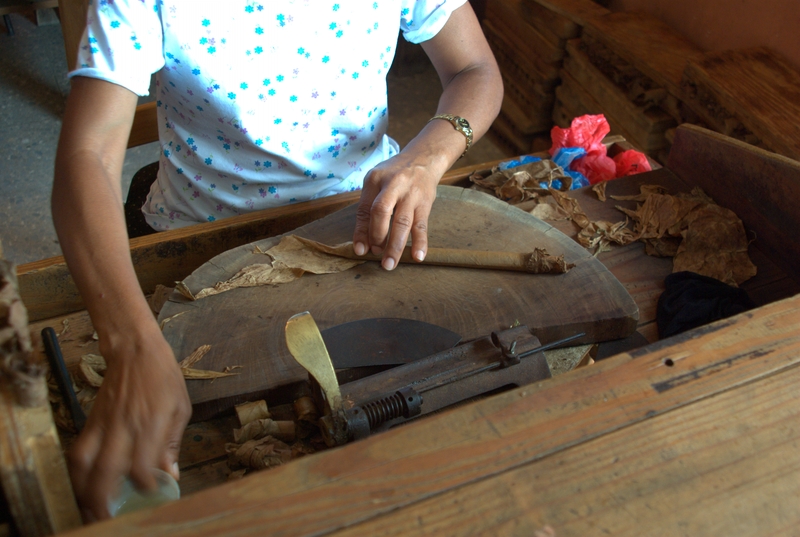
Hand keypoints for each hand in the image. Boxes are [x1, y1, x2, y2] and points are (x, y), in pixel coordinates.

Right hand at [68, 326, 190, 520]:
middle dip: (106, 500)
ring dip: (84, 490)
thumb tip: (170, 474)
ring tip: (91, 508)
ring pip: (84, 464)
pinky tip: (84, 484)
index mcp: (150, 423)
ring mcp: (103, 424)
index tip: (152, 493)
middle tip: (109, 518)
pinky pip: (78, 451)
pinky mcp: (90, 420)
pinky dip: (78, 472)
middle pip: (106, 471)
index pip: (141, 465)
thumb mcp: (180, 407)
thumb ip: (172, 443)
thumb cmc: (163, 377)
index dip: (145, 486)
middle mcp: (124, 426)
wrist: (135, 350)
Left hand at [352, 152, 439, 269]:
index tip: (360, 250)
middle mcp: (393, 184)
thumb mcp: (377, 181)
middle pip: (381, 212)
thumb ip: (369, 207)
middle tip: (376, 255)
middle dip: (377, 237)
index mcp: (375, 179)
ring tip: (390, 264)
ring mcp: (411, 193)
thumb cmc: (395, 174)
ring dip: (395, 246)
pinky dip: (420, 242)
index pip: (365, 208)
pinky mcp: (425, 202)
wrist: (424, 158)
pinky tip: (418, 257)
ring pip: (402, 222)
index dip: (361, 232)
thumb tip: (365, 242)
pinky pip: (422, 225)